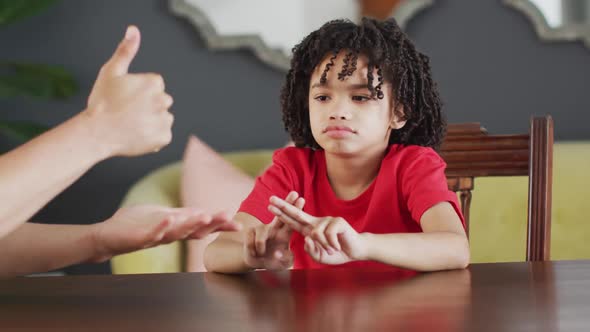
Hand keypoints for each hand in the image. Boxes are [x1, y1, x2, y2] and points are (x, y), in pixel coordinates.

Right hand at [85, 25, 173, 157]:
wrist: (96, 133)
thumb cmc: (102, 102)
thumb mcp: (111, 71)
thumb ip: (126, 50)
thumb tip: (134, 30)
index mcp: (154, 82)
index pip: (155, 85)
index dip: (139, 91)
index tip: (126, 98)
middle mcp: (164, 100)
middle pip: (160, 101)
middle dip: (148, 105)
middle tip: (128, 112)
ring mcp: (164, 120)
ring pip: (162, 117)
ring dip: (151, 120)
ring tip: (131, 124)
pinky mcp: (164, 137)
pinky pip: (162, 134)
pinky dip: (153, 136)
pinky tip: (137, 134)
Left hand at [90, 205, 239, 261]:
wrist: (107, 236)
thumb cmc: (135, 224)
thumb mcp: (163, 215)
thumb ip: (182, 215)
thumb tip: (204, 211)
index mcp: (177, 228)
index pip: (202, 226)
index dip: (219, 225)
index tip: (238, 222)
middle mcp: (171, 235)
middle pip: (195, 230)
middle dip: (212, 224)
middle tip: (228, 218)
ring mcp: (156, 237)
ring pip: (178, 233)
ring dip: (192, 224)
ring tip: (205, 216)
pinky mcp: (140, 238)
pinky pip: (153, 233)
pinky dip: (162, 226)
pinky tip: (170, 217)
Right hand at [243, 192, 304, 269]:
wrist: (256, 262)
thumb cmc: (272, 261)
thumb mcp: (282, 263)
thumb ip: (286, 260)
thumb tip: (281, 253)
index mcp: (284, 234)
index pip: (292, 221)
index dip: (296, 210)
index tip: (302, 199)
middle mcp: (274, 229)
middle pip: (281, 214)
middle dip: (287, 203)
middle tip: (295, 193)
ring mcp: (261, 229)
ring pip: (262, 233)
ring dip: (261, 245)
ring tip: (261, 253)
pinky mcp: (250, 232)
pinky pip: (252, 239)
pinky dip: (253, 249)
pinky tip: (254, 252)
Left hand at [268, 195, 367, 264]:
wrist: (356, 251)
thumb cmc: (336, 252)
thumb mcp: (319, 256)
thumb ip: (310, 250)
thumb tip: (307, 237)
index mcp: (310, 230)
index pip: (293, 220)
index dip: (281, 214)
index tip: (270, 206)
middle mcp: (316, 222)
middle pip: (297, 213)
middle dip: (283, 206)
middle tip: (270, 198)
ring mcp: (327, 220)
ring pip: (315, 233)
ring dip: (324, 246)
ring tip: (332, 249)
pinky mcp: (337, 221)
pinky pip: (328, 234)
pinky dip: (332, 244)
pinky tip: (338, 245)